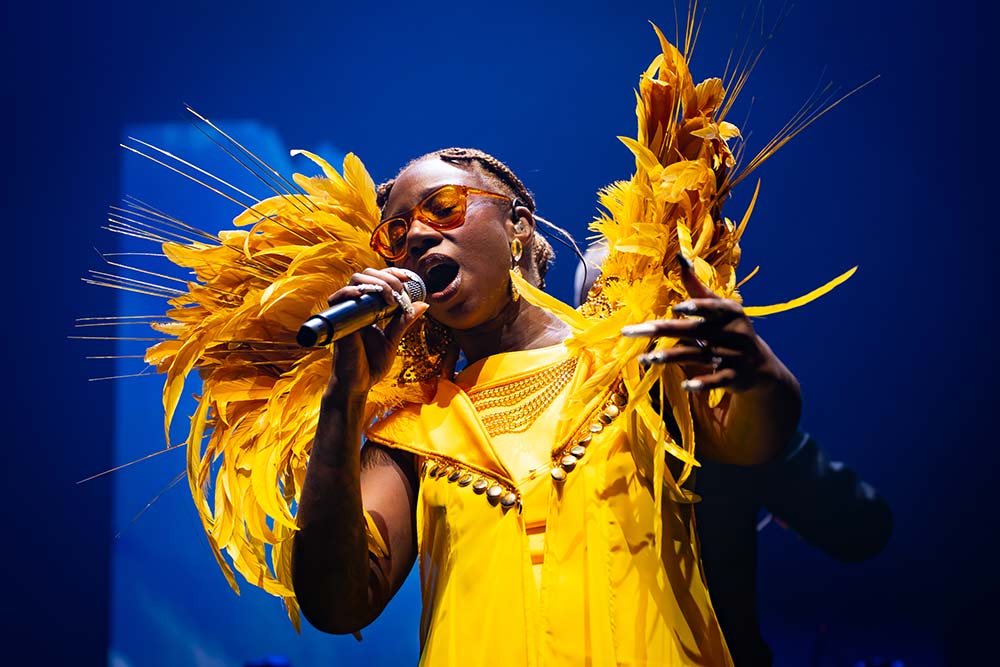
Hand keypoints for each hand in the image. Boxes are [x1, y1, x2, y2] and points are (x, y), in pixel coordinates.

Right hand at [324, 268, 427, 400]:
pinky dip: (350, 292)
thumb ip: (405, 322)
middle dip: (387, 277)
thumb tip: (424, 304)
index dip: (392, 273)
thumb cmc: (372, 364)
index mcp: (370, 308)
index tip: (408, 278)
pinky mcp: (338, 321)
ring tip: (388, 296)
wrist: (358, 384)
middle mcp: (358, 306)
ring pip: (355, 281)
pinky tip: (362, 294)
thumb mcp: (393, 340)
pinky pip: (338, 298)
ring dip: (375, 282)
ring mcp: (347, 312)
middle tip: (399, 291)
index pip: (378, 279)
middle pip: (367, 274)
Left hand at [621, 254, 784, 393]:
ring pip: (697, 356)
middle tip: (631, 331)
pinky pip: (715, 381)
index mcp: (728, 312)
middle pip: (692, 331)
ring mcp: (731, 356)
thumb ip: (698, 288)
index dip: (697, 307)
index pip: (711, 308)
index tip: (677, 307)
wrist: (759, 365)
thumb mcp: (720, 307)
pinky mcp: (731, 377)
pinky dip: (703, 383)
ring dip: (671, 357)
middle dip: (662, 330)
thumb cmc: (731, 328)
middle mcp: (730, 333)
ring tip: (647, 358)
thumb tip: (680, 258)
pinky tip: (687, 386)